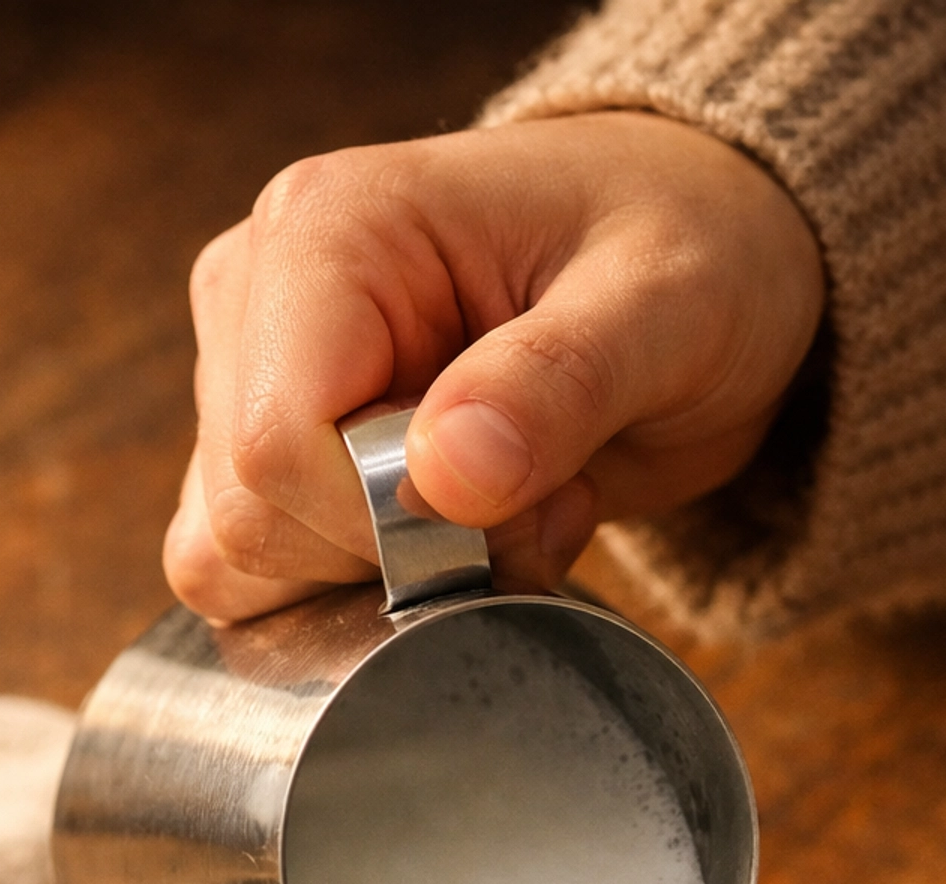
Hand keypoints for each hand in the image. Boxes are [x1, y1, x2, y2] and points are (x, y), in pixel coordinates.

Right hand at [164, 113, 823, 620]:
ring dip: (388, 578)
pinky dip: (366, 590)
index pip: (276, 448)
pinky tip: (462, 533)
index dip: (390, 523)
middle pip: (249, 518)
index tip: (521, 500)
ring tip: (511, 502)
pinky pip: (262, 575)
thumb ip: (557, 384)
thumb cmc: (687, 250)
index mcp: (325, 231)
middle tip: (537, 496)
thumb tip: (440, 477)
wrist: (705, 253)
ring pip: (241, 560)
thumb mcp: (667, 306)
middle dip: (400, 554)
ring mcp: (252, 373)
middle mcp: (256, 294)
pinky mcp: (277, 446)